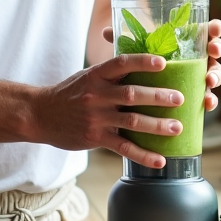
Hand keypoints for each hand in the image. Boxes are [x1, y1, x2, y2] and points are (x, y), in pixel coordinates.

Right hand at [34, 54, 184, 168]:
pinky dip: (142, 155)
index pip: (121, 64)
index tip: (163, 63)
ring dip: (156, 125)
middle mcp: (97, 95)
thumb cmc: (70, 93)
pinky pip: (123, 147)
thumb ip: (111, 71)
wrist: (41, 114)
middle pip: (131, 94)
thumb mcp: (87, 75)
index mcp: (96, 75)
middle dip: (158, 96)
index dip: (142, 62)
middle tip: (180, 98)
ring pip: (131, 121)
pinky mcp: (95, 138)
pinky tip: (159, 161)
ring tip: (177, 128)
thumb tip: (142, 60)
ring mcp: (96, 117)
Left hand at [102, 18, 220, 110]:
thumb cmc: (146, 67)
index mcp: (188, 42)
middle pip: (215, 50)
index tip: (215, 28)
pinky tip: (207, 103)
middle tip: (214, 50)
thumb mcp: (138, 54)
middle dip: (218, 48)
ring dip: (216, 75)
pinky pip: (210, 98)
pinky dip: (211, 100)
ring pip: (216, 73)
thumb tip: (105, 32)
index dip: (214, 28)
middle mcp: (198, 58)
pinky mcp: (199, 96)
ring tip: (209, 80)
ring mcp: (201, 78)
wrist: (147, 97)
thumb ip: (127, 44)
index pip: (205, 30)